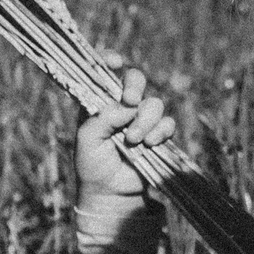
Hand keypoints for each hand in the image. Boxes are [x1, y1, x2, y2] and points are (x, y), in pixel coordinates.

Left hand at [76, 67, 175, 210]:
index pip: (105, 72)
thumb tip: (127, 105)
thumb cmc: (92, 165)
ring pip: (153, 103)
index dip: (110, 60)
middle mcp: (121, 106)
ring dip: (145, 119)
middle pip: (135, 79)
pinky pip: (167, 123)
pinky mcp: (158, 134)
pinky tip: (149, 144)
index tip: (115, 61)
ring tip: (134, 139)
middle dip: (135, 85)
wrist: (110, 193)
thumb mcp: (87, 139)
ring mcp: (141, 119)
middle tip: (130, 100)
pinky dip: (160, 131)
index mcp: (100, 102)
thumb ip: (103, 118)